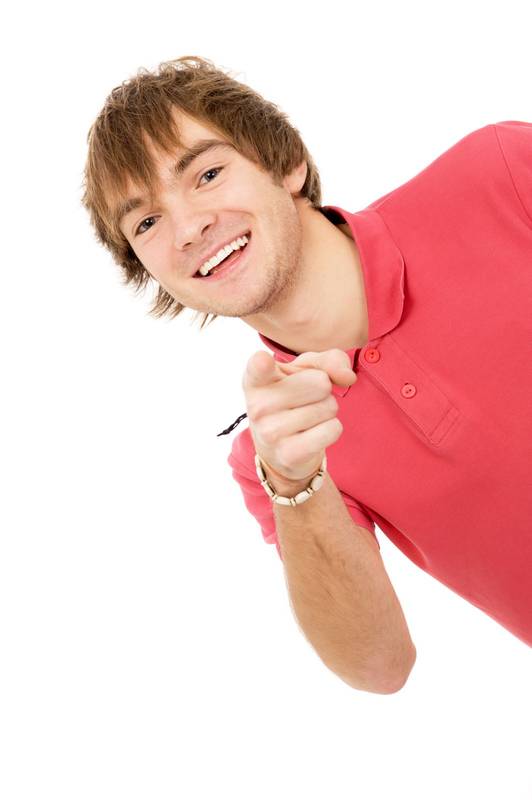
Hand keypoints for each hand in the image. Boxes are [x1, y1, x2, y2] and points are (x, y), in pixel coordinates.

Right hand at [241, 349, 356, 483]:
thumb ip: (330, 360)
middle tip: (305, 401)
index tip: (262, 361)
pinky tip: (312, 434)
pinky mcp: (289, 454)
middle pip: (321, 383)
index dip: (262, 362)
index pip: (258, 366)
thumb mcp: (306, 371)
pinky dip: (332, 429)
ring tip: (307, 418)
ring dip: (327, 411)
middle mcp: (258, 406)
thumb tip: (348, 377)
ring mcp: (271, 433)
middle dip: (324, 390)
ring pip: (329, 407)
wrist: (281, 450)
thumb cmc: (293, 398)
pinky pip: (333, 429)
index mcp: (256, 380)